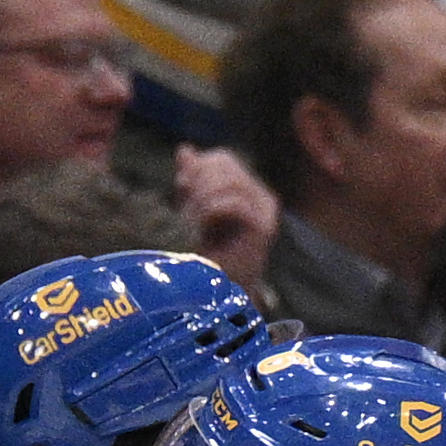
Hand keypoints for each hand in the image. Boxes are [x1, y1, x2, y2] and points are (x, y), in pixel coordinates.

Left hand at [171, 146, 279, 293]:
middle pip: (226, 166)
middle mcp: (262, 197)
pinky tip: (199, 224)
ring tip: (188, 220)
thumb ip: (192, 181)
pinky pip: (236, 204)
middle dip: (197, 183)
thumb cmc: (207, 258)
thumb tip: (184, 150)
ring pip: (231, 183)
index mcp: (248, 189)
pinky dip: (212, 210)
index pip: (223, 159)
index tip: (181, 188)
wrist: (218, 296)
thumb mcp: (194, 211)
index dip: (198, 168)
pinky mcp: (262, 228)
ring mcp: (265, 212)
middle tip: (182, 208)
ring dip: (202, 199)